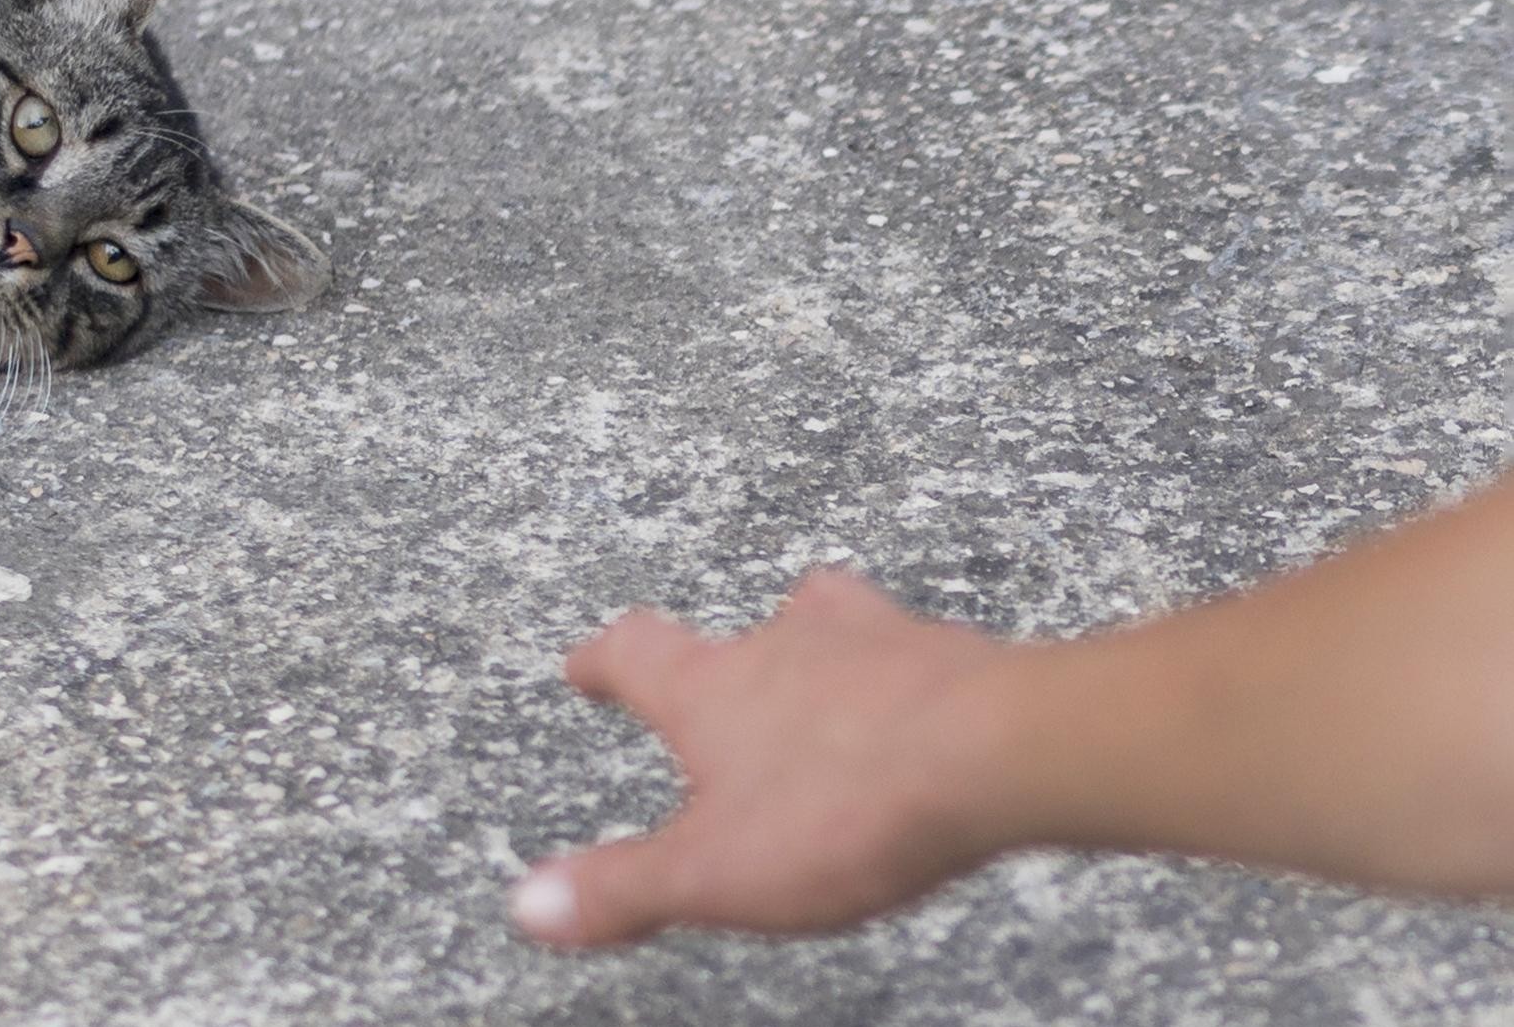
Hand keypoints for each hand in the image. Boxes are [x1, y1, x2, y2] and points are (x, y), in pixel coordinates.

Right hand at [510, 568, 1020, 947]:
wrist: (1000, 754)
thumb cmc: (848, 807)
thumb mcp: (715, 873)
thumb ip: (621, 888)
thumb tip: (527, 906)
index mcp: (714, 690)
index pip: (636, 653)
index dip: (605, 660)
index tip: (586, 663)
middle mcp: (787, 644)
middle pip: (743, 630)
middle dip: (731, 658)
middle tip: (727, 680)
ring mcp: (876, 642)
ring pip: (835, 621)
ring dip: (825, 647)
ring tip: (833, 680)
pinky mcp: (956, 660)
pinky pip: (922, 654)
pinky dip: (912, 680)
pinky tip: (928, 716)